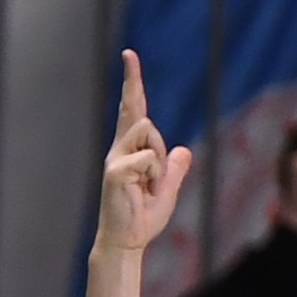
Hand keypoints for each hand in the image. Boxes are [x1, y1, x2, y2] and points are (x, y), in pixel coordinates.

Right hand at [93, 50, 194, 260]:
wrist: (126, 241)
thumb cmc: (142, 219)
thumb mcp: (167, 190)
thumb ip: (174, 169)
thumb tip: (181, 150)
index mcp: (129, 152)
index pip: (132, 112)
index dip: (132, 84)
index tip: (129, 57)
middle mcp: (119, 151)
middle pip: (136, 110)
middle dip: (131, 80)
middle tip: (129, 54)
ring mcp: (115, 160)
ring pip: (149, 133)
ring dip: (159, 159)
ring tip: (151, 185)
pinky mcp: (116, 171)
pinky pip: (149, 158)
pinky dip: (156, 175)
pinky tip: (147, 190)